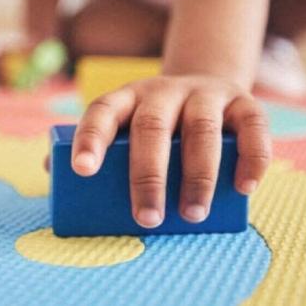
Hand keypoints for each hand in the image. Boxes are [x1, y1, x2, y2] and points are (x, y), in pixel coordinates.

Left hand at [71, 75, 271, 227]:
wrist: (207, 87)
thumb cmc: (157, 121)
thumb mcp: (126, 124)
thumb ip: (95, 144)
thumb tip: (53, 170)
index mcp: (128, 97)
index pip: (103, 111)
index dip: (90, 138)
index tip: (82, 171)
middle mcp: (164, 91)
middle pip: (152, 127)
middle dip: (148, 175)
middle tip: (147, 218)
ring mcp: (205, 94)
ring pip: (201, 130)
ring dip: (198, 176)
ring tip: (193, 214)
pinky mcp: (244, 102)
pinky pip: (252, 127)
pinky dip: (252, 157)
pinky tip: (244, 187)